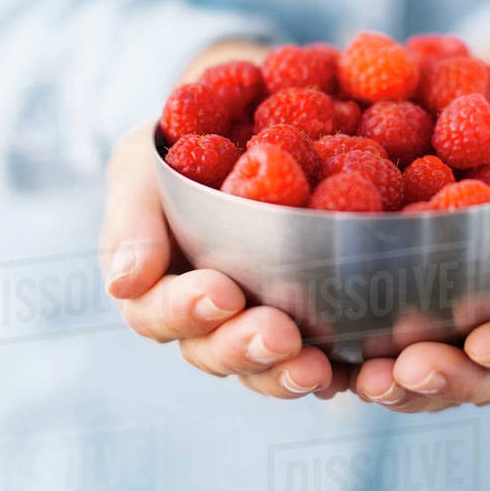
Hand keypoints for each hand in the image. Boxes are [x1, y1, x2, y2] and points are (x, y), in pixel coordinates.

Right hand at [99, 40, 350, 399]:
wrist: (248, 118)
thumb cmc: (181, 145)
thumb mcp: (142, 165)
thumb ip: (133, 217)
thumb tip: (124, 281)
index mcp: (157, 287)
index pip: (159, 313)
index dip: (188, 310)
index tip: (222, 291)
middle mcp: (208, 318)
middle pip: (217, 352)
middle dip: (245, 348)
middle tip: (279, 335)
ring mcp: (261, 322)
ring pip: (269, 367)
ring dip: (288, 373)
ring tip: (316, 367)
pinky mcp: (315, 318)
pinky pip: (328, 357)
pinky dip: (344, 368)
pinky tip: (365, 369)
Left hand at [350, 35, 489, 411]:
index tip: (485, 345)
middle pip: (479, 372)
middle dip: (442, 379)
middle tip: (402, 372)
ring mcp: (456, 305)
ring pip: (425, 362)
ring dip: (391, 377)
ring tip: (357, 375)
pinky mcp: (404, 278)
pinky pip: (378, 319)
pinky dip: (351, 339)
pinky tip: (318, 341)